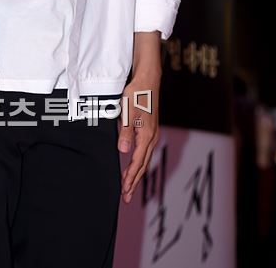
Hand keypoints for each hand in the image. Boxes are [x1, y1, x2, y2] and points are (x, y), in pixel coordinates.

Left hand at [117, 73, 159, 203]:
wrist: (148, 78)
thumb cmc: (137, 92)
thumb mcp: (128, 110)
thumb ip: (126, 131)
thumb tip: (123, 151)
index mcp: (146, 135)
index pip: (137, 162)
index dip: (130, 177)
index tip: (124, 191)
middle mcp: (151, 136)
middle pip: (142, 164)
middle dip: (134, 181)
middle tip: (126, 197)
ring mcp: (152, 133)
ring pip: (144, 159)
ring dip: (136, 173)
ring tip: (128, 186)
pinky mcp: (149, 129)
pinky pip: (144, 151)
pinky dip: (139, 162)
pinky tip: (134, 165)